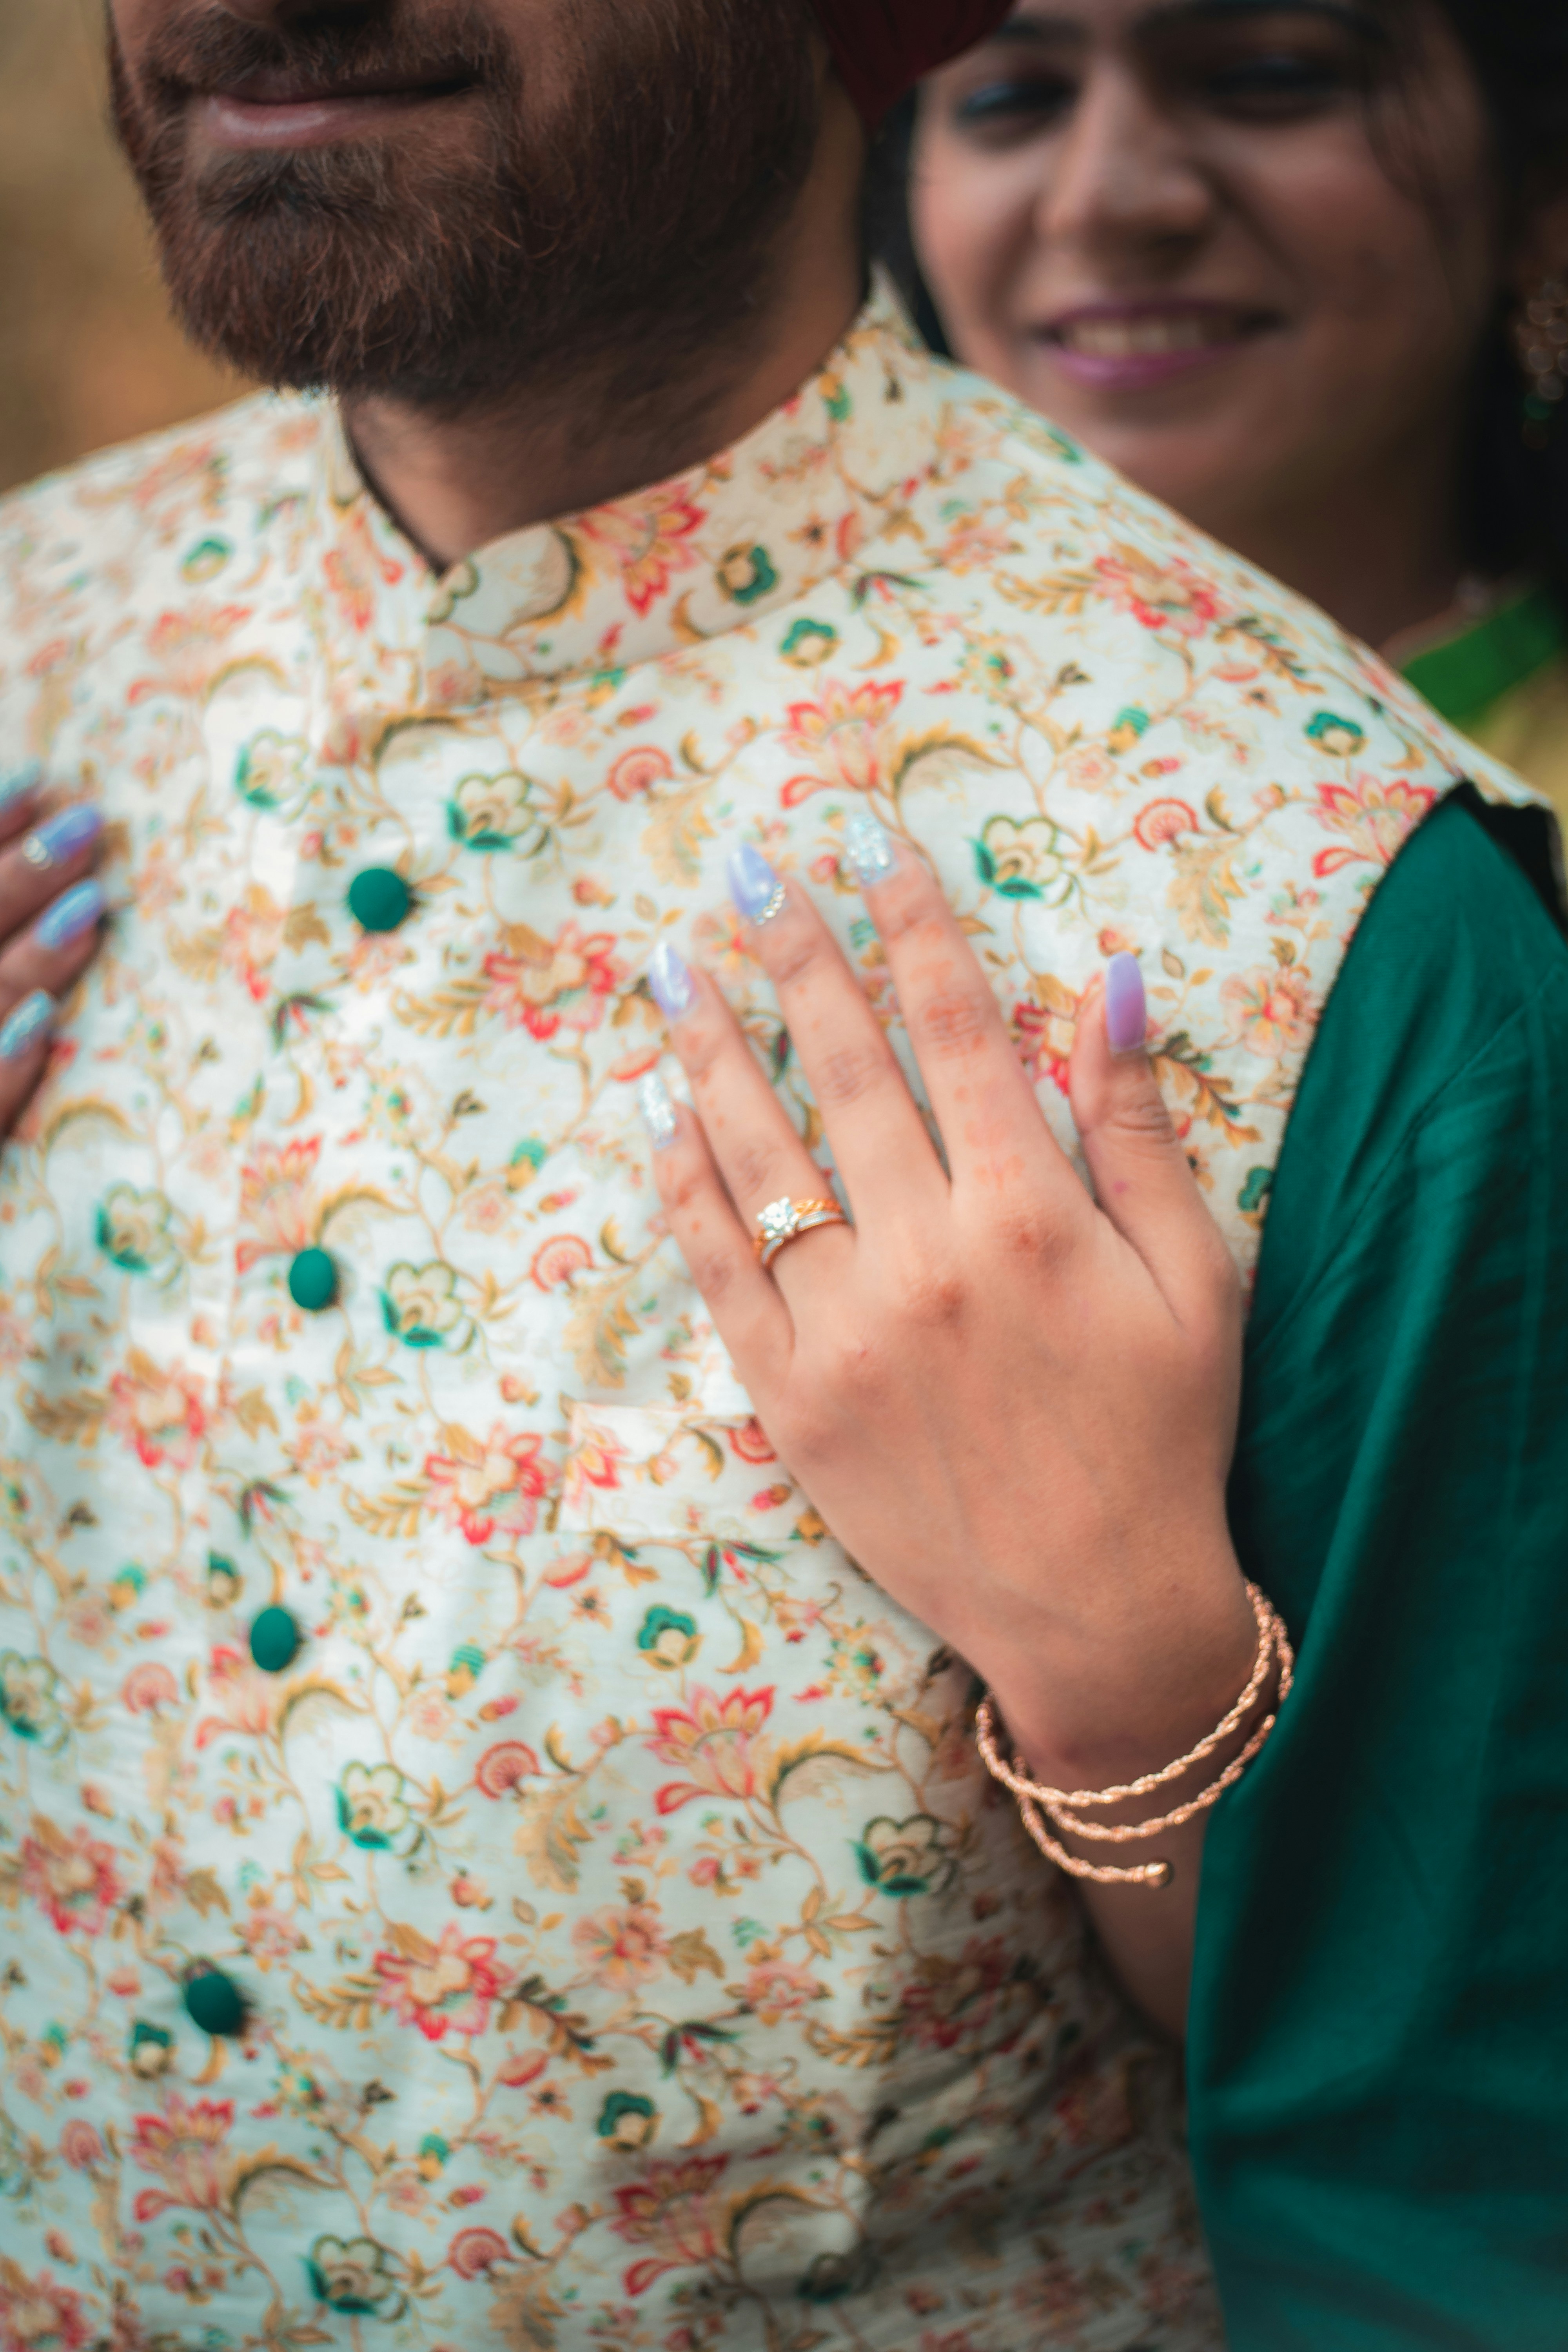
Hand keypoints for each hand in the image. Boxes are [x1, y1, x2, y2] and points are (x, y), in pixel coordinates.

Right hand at [0, 768, 106, 1134]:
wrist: (7, 1266)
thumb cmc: (21, 1103)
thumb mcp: (22, 1024)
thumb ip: (22, 973)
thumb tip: (79, 897)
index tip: (34, 778)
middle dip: (11, 873)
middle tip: (90, 820)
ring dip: (25, 960)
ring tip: (91, 905)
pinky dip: (1, 1068)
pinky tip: (42, 1027)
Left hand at [642, 817, 1254, 1793]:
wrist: (1097, 1612)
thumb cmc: (1162, 1437)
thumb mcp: (1194, 1281)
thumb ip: (1139, 1130)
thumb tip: (1115, 982)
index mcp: (1029, 1218)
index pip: (953, 1030)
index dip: (910, 924)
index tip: (869, 844)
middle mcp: (925, 1257)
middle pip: (843, 1068)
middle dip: (795, 954)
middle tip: (748, 870)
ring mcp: (845, 1330)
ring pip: (758, 1155)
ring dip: (710, 1049)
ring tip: (672, 967)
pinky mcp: (789, 1398)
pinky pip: (718, 1267)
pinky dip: (683, 1184)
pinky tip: (658, 1115)